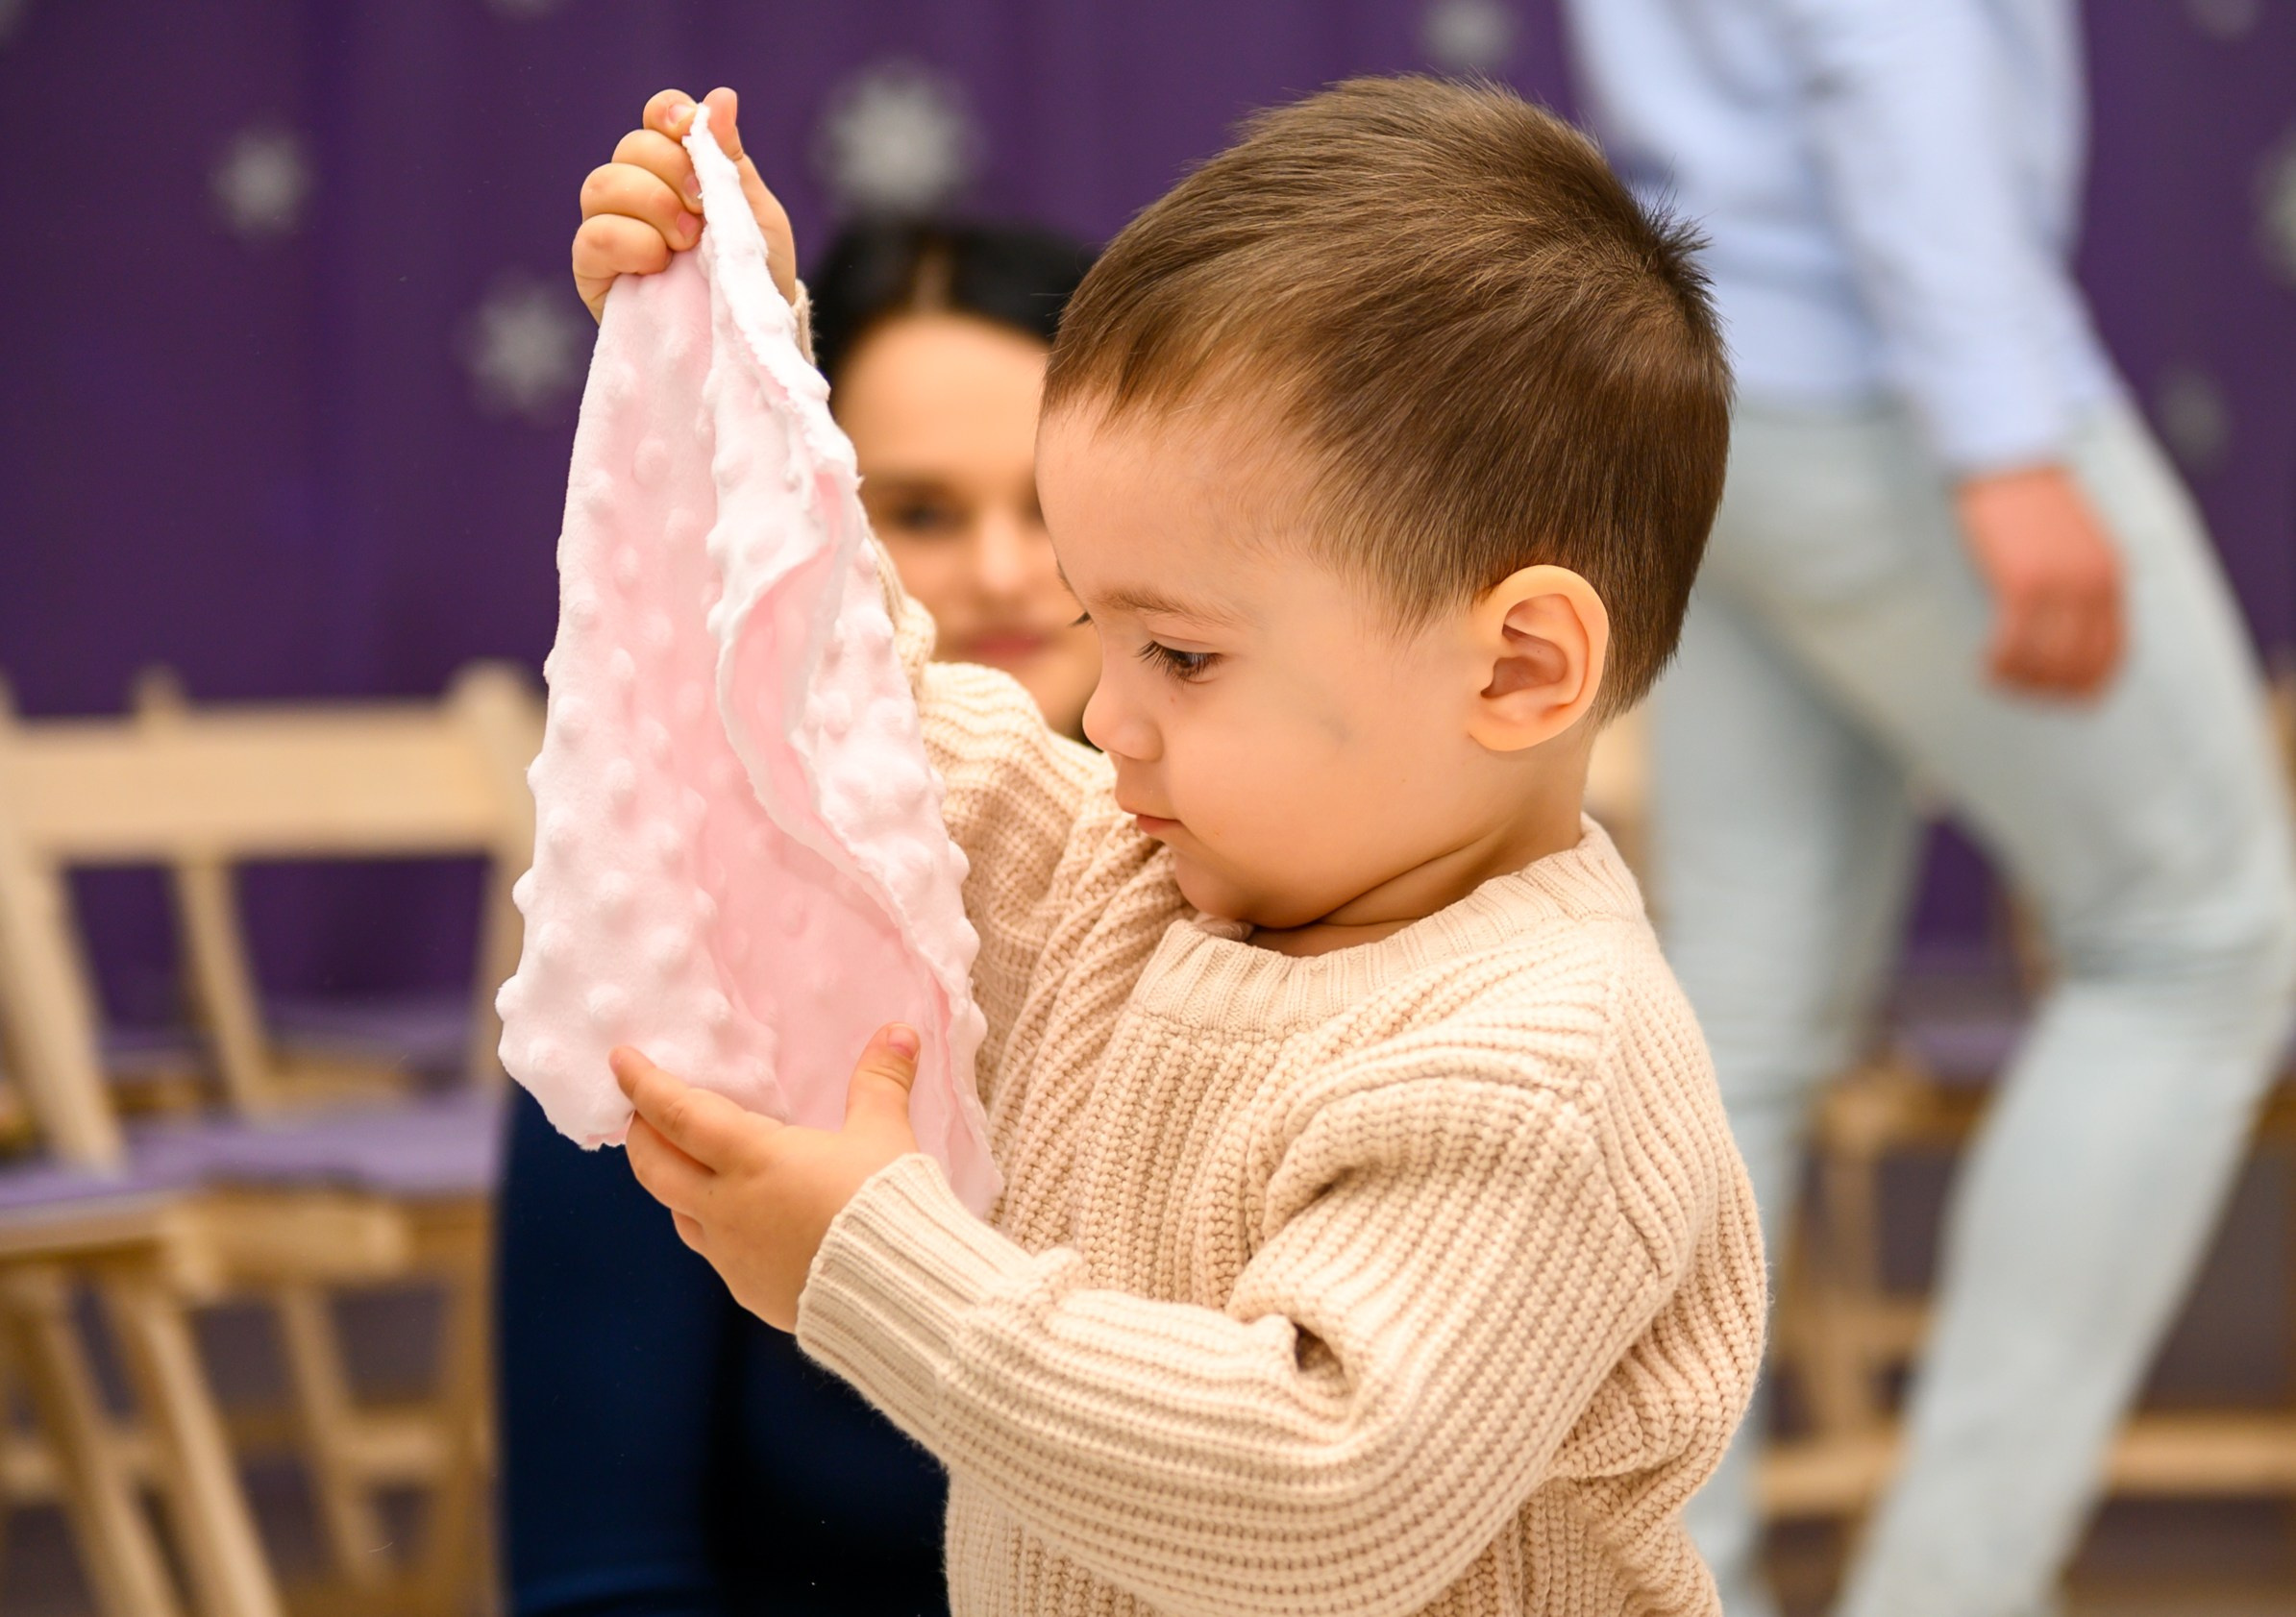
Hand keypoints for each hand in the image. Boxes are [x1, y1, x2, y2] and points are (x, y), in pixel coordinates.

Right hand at [570, 85, 799, 322]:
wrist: (752, 342)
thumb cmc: (756, 277)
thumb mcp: (756, 216)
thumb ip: (731, 161)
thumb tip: (720, 98)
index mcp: (680, 169)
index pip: (658, 118)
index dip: (668, 114)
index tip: (689, 128)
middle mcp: (639, 192)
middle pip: (629, 147)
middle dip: (669, 170)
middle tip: (702, 209)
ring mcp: (613, 229)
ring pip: (601, 185)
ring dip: (649, 205)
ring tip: (686, 242)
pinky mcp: (595, 271)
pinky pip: (590, 236)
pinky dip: (627, 242)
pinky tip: (658, 263)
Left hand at [614, 1024, 922, 1329]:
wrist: (896, 1295)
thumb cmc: (884, 1206)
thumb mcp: (884, 1135)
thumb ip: (881, 1081)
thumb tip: (899, 1032)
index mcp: (752, 1157)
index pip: (677, 1113)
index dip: (644, 1084)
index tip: (620, 1060)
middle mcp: (726, 1205)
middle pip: (654, 1166)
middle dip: (640, 1133)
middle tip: (642, 1111)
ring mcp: (730, 1253)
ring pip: (677, 1211)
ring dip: (672, 1182)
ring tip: (687, 1165)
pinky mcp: (747, 1289)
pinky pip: (713, 1250)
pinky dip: (710, 1224)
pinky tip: (737, 1221)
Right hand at [1955, 464, 2124, 699]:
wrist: (2009, 461)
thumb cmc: (2034, 503)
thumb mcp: (2077, 546)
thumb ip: (2081, 586)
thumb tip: (2065, 636)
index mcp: (2113, 577)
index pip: (2114, 652)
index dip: (2092, 686)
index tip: (2067, 703)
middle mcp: (2093, 584)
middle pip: (2078, 664)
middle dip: (2050, 690)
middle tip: (2021, 694)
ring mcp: (2058, 583)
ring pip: (2044, 660)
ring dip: (2019, 681)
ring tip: (1997, 680)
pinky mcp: (2020, 581)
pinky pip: (2013, 643)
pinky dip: (1998, 664)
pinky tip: (1983, 667)